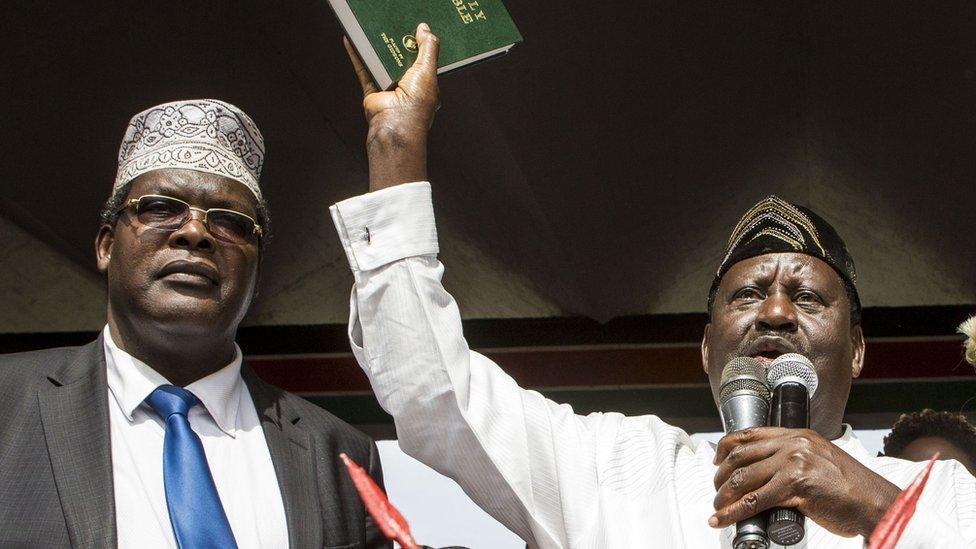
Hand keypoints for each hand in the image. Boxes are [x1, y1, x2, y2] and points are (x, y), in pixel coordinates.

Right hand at [344, 23, 439, 190]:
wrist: (394, 127)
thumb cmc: (415, 105)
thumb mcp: (427, 71)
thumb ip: (428, 49)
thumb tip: (425, 29)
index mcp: (426, 85)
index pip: (426, 61)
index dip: (422, 45)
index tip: (418, 29)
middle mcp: (408, 87)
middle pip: (403, 59)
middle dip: (399, 43)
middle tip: (396, 23)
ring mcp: (389, 89)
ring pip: (382, 63)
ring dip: (378, 48)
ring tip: (376, 28)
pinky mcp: (372, 91)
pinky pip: (364, 70)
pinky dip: (357, 56)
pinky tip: (352, 42)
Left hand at [711, 427, 899, 537]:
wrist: (876, 503)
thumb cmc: (852, 488)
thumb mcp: (820, 461)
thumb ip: (795, 460)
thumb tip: (766, 474)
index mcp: (798, 435)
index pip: (751, 434)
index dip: (727, 447)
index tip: (716, 459)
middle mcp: (794, 445)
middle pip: (742, 456)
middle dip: (721, 476)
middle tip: (716, 491)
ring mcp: (794, 463)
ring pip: (744, 479)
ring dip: (723, 496)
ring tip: (718, 508)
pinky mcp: (796, 486)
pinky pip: (755, 501)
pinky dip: (733, 513)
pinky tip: (724, 519)